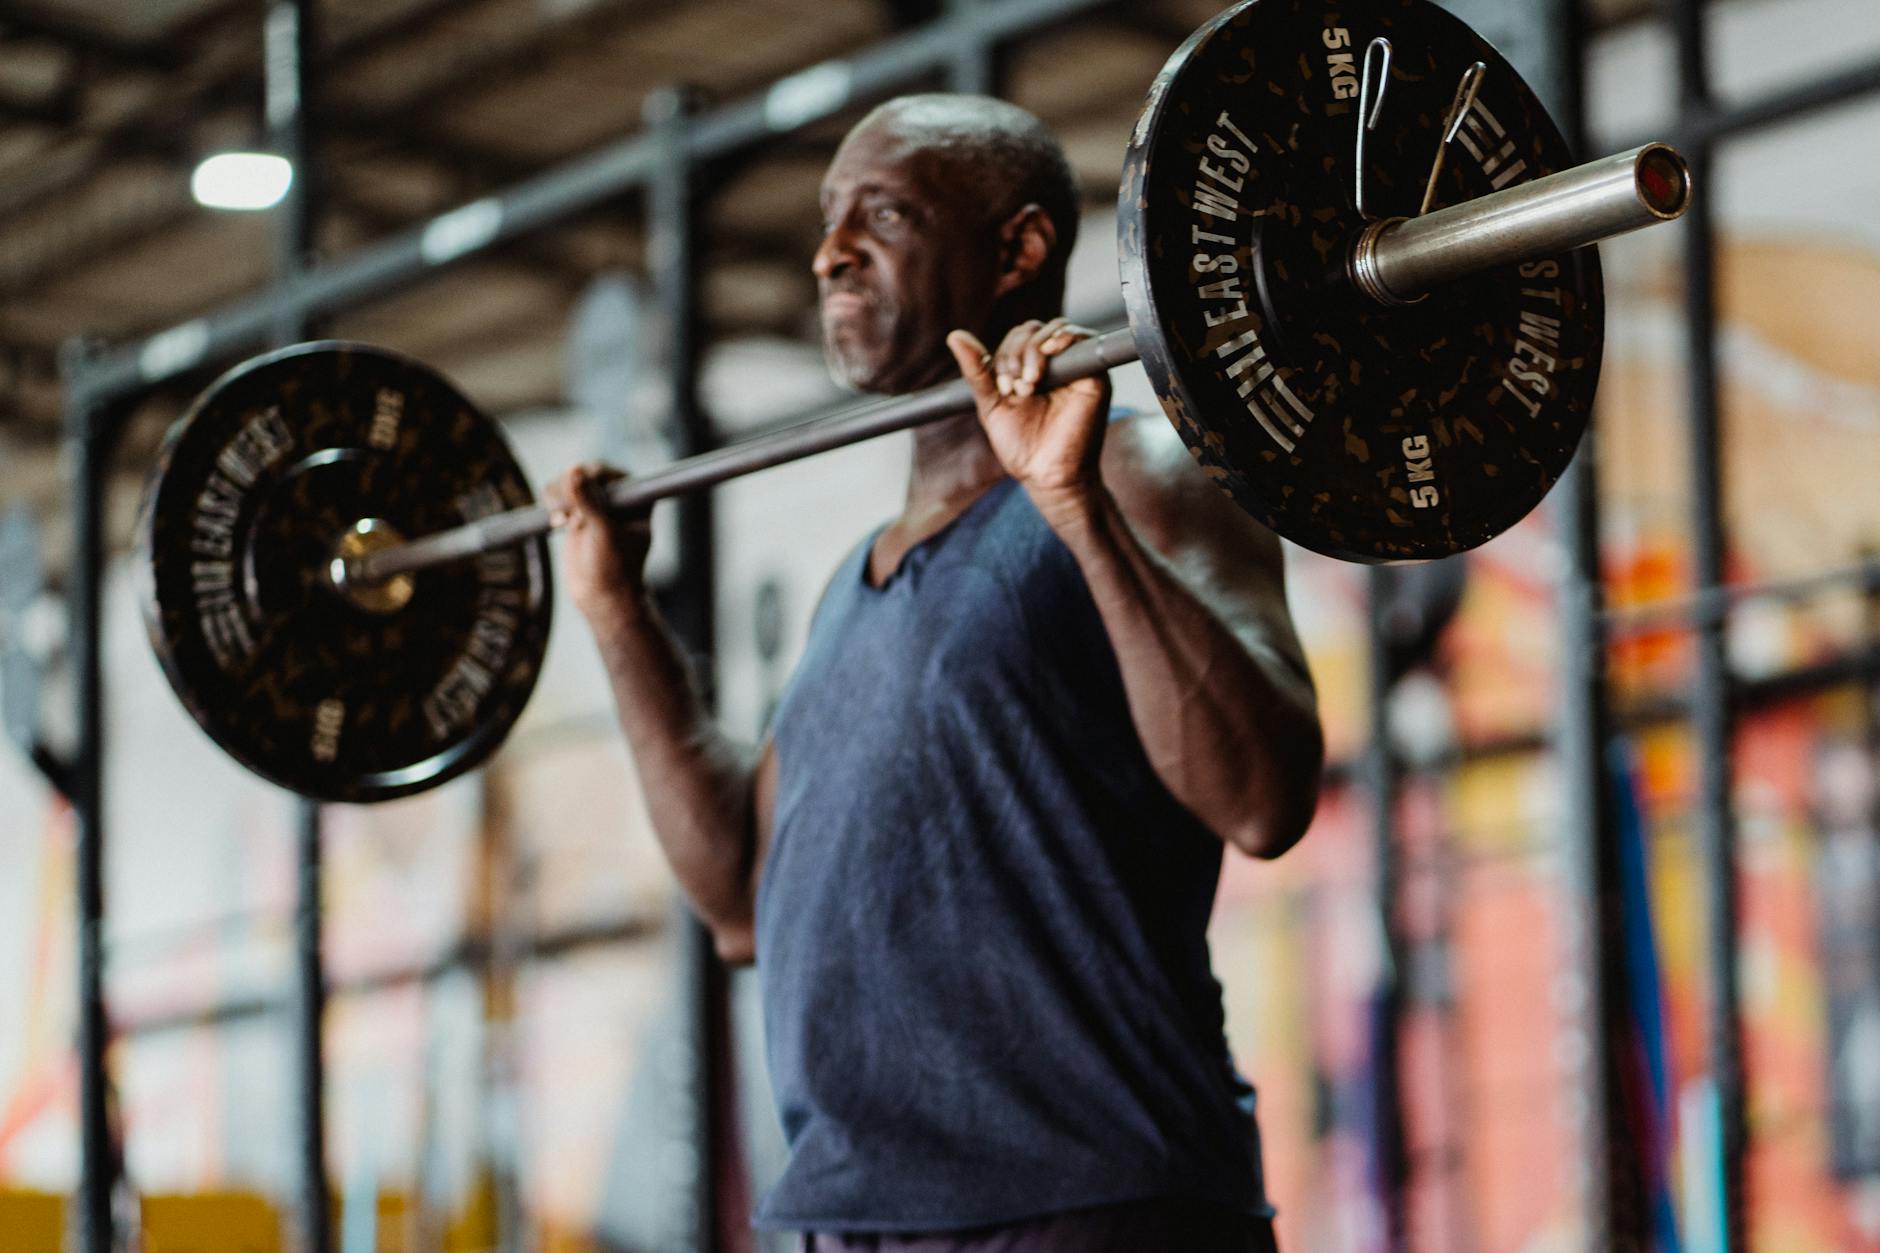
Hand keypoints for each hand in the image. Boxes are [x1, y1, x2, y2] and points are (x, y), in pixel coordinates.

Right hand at [544, 462, 652, 621]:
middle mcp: (618, 498)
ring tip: (561, 519)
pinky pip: (559, 495)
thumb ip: (588, 501)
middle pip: (585, 473)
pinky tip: (557, 522)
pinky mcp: (578, 514)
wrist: (601, 598)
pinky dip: (553, 503)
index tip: (579, 497)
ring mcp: (596, 505)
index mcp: (637, 499)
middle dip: (570, 488)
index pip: (609, 473)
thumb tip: (573, 469)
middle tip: (566, 511)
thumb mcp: (603, 532)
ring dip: (558, 495)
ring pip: (568, 482)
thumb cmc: (613, 569)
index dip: (590, 477)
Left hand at [946, 318, 1111, 516]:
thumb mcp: (992, 404)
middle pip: (1034, 329)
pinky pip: (1085, 340)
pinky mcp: (1095, 375)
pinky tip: (1050, 351)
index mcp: (1030, 368)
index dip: (1007, 353)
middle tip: (1018, 388)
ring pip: (1056, 330)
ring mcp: (1075, 368)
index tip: (1004, 388)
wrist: (1047, 476)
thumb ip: (977, 371)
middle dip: (1018, 352)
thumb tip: (954, 336)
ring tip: (1030, 384)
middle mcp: (1054, 365)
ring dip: (1035, 350)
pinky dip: (1065, 338)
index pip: (1018, 336)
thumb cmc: (1022, 446)